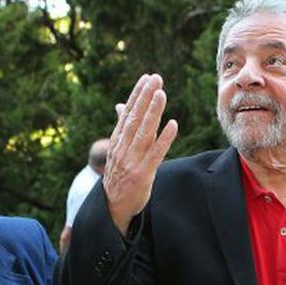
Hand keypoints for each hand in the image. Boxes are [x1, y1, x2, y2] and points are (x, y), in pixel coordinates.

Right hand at [104, 74, 177, 234]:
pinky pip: (155, 154)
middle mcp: (123, 148)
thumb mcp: (118, 150)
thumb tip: (120, 105)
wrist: (113, 206)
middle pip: (135, 119)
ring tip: (161, 94)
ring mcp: (132, 161)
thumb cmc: (119, 174)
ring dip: (153, 113)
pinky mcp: (143, 174)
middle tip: (156, 79)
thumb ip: (122, 127)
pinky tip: (173, 125)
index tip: (147, 78)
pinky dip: (164, 139)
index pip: (128, 113)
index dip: (137, 95)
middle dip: (145, 98)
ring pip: (144, 133)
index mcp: (118, 141)